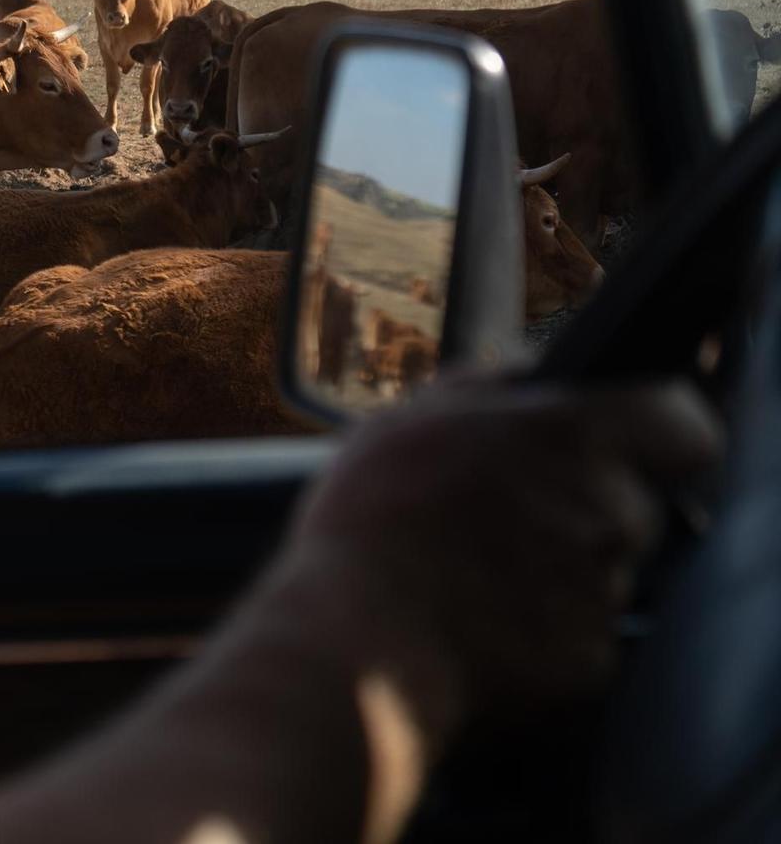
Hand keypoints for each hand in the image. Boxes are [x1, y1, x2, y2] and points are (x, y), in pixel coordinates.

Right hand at [283, 380, 722, 726]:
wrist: (353, 636)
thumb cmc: (368, 518)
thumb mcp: (409, 418)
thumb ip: (490, 389)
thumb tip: (534, 376)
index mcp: (571, 434)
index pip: (682, 429)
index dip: (659, 438)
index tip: (630, 448)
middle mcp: (606, 510)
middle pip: (635, 507)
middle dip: (587, 512)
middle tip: (507, 522)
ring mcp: (603, 590)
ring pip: (606, 573)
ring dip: (560, 573)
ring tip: (478, 575)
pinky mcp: (591, 658)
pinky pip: (582, 634)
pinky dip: (544, 632)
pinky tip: (483, 622)